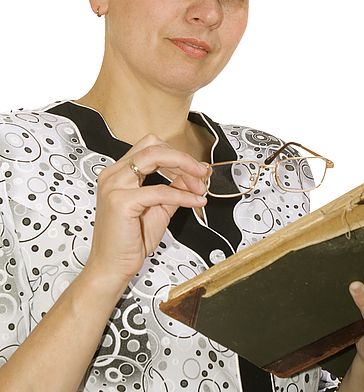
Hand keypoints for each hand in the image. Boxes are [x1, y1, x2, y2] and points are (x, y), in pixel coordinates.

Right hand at [84, 134, 208, 290]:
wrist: (111, 268)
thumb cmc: (130, 241)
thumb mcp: (159, 208)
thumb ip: (174, 188)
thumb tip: (192, 175)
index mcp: (119, 173)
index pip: (151, 147)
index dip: (178, 155)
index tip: (197, 169)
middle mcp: (114, 174)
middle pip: (153, 146)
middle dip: (183, 158)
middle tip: (202, 173)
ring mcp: (115, 185)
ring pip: (155, 156)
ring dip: (184, 168)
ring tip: (200, 185)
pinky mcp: (121, 201)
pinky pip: (160, 190)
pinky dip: (182, 195)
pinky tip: (194, 201)